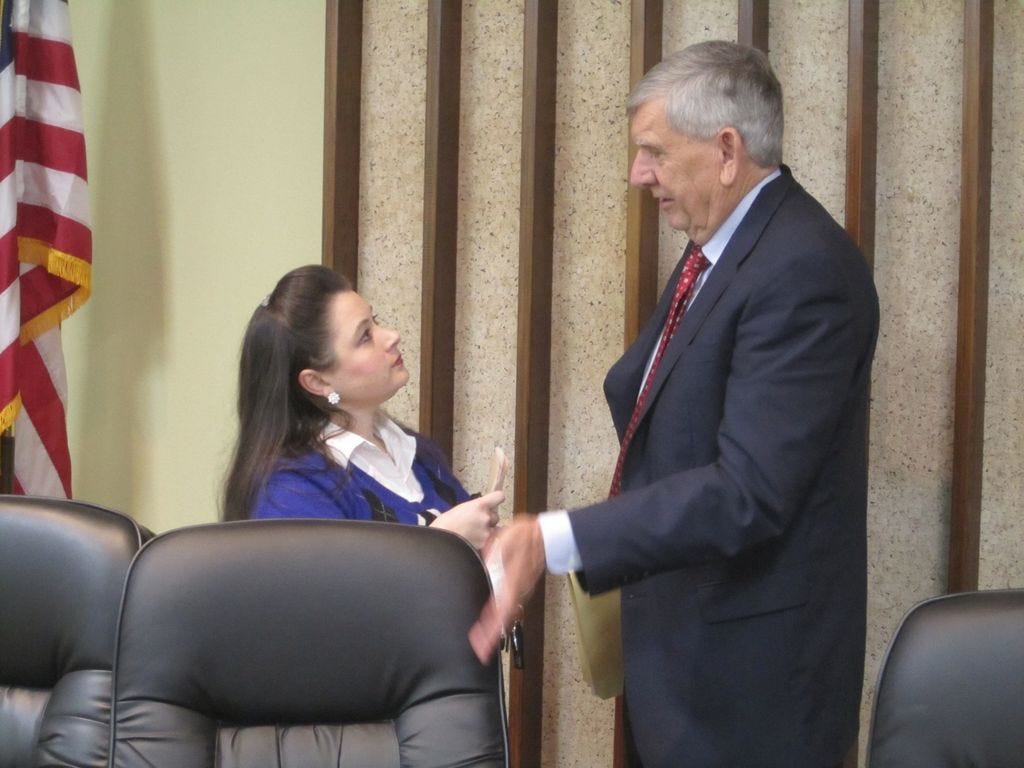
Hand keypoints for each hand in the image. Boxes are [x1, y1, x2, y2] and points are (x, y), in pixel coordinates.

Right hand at [430, 490, 503, 549]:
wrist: (438, 544)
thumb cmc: (443, 526)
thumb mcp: (458, 510)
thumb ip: (472, 509)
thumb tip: (477, 512)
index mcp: (478, 505)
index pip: (498, 496)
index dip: (496, 499)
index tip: (493, 502)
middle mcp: (485, 518)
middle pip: (495, 516)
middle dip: (488, 520)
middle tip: (475, 525)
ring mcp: (487, 533)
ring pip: (493, 531)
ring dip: (486, 533)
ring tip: (471, 536)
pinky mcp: (485, 546)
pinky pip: (488, 543)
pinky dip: (483, 544)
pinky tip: (471, 544)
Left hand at [468, 516, 545, 662]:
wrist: (545, 536)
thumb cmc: (525, 536)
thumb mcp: (505, 541)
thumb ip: (494, 555)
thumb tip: (484, 568)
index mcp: (514, 580)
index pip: (501, 609)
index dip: (492, 627)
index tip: (482, 642)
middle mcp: (519, 589)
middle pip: (504, 617)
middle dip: (492, 635)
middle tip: (480, 650)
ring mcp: (522, 590)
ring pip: (507, 613)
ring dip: (495, 627)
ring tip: (483, 640)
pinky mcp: (522, 587)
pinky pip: (510, 605)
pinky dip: (501, 616)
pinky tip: (492, 620)